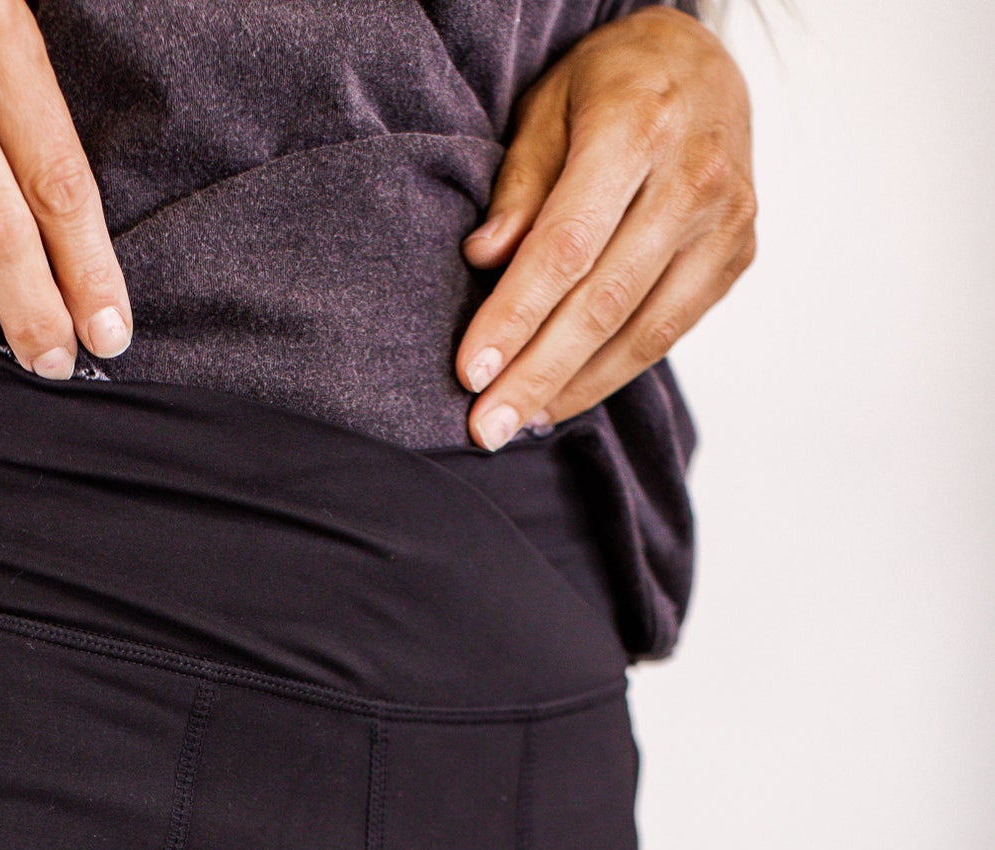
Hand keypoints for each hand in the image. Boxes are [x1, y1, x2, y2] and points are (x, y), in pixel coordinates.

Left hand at [456, 5, 754, 448]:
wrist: (703, 62)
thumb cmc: (612, 84)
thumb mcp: (549, 105)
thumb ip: (519, 184)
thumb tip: (484, 258)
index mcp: (637, 126)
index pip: (567, 245)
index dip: (516, 315)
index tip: (471, 372)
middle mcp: (693, 177)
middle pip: (603, 302)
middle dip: (537, 374)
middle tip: (486, 428)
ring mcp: (726, 221)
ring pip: (642, 332)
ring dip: (574, 388)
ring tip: (519, 421)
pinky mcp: (737, 255)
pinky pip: (669, 332)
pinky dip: (613, 372)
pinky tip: (566, 395)